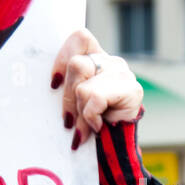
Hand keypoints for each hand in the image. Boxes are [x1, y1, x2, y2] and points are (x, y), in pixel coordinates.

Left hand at [49, 29, 142, 149]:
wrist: (117, 146)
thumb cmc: (93, 123)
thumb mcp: (75, 101)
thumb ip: (67, 87)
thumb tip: (52, 85)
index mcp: (96, 59)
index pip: (80, 38)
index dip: (64, 56)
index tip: (54, 83)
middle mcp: (110, 62)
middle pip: (76, 64)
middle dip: (68, 97)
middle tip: (69, 119)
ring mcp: (123, 74)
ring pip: (84, 84)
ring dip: (80, 109)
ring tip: (86, 124)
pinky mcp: (132, 90)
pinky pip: (96, 97)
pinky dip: (91, 116)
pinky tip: (97, 126)